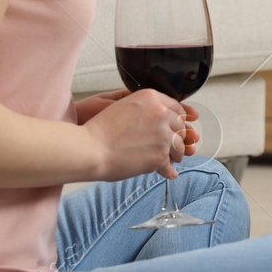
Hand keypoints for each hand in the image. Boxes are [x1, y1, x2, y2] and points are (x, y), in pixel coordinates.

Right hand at [81, 89, 200, 180]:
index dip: (178, 119)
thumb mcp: (123, 106)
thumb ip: (145, 108)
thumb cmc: (101, 130)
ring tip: (169, 159)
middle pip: (181, 127)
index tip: (177, 126)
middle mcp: (161, 114)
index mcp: (151, 98)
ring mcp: (163, 135)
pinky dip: (169, 171)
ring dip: (175, 154)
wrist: (91, 149)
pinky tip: (168, 172)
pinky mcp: (160, 156)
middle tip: (172, 145)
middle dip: (177, 137)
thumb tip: (160, 119)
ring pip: (180, 147)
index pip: (177, 107)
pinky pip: (171, 165)